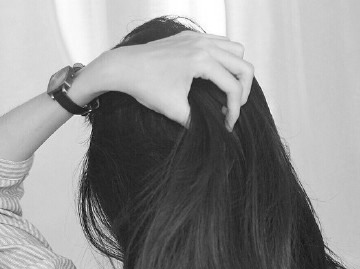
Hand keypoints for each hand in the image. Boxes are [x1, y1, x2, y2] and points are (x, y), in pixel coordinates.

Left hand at [92, 30, 253, 130]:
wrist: (123, 67)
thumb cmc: (145, 86)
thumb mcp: (173, 110)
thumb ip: (196, 122)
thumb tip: (210, 133)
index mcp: (202, 61)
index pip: (233, 87)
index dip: (235, 111)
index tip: (227, 126)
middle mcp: (203, 45)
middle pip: (244, 65)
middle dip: (244, 90)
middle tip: (233, 107)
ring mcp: (197, 38)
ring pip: (235, 49)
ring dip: (236, 70)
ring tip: (226, 90)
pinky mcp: (189, 36)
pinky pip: (219, 41)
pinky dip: (224, 58)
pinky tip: (213, 75)